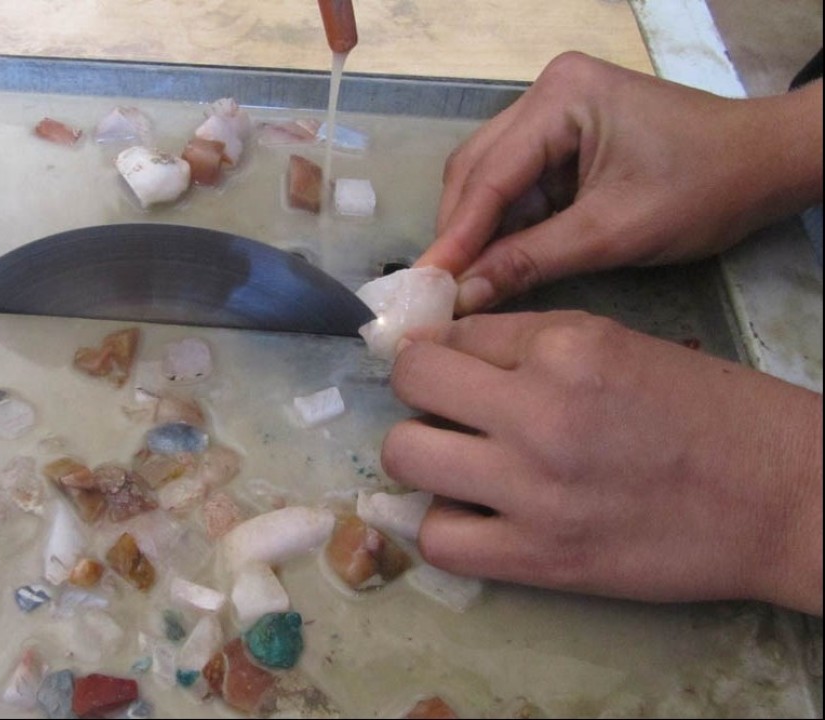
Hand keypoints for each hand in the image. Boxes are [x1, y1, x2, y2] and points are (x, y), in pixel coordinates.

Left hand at [382, 311, 822, 614]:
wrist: (783, 498)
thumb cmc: (710, 414)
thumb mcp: (620, 345)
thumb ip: (531, 343)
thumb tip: (446, 347)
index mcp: (565, 345)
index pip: (451, 332)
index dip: (446, 351)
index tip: (454, 370)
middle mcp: (539, 407)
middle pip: (411, 382)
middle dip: (421, 392)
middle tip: (448, 411)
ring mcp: (533, 485)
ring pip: (404, 456)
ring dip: (422, 457)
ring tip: (459, 464)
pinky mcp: (540, 556)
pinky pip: (438, 539)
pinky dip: (444, 527)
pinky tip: (474, 516)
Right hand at [418, 52, 823, 314]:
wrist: (768, 167)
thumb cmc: (703, 191)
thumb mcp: (613, 233)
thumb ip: (531, 261)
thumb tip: (463, 296)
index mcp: (561, 98)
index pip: (489, 176)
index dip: (455, 236)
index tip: (424, 286)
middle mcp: (546, 94)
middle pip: (476, 170)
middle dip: (460, 232)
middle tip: (437, 291)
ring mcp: (553, 113)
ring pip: (490, 178)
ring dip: (479, 231)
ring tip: (460, 283)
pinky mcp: (563, 137)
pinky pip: (517, 184)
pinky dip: (506, 225)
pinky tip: (495, 262)